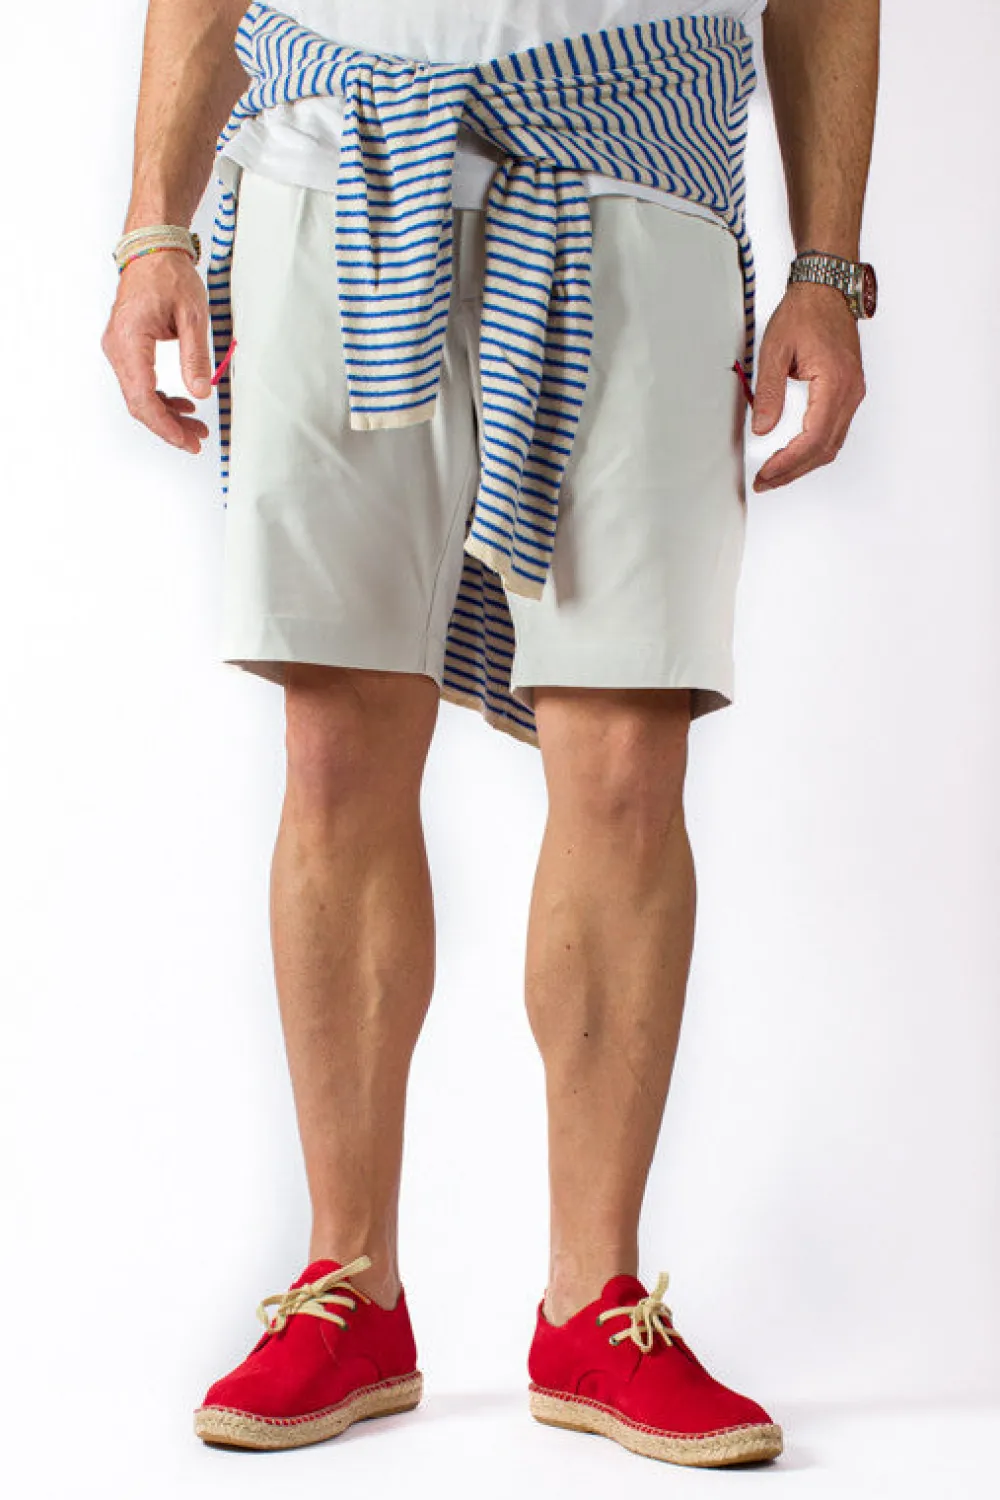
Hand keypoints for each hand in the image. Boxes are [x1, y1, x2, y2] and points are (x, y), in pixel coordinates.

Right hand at [101, 249, 212, 453]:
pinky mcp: (127, 348)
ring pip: (139, 395)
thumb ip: (195, 356)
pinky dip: (161, 397)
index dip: (164, 425)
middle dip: (168, 426)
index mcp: (129, 340)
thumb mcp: (192, 315)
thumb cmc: (168, 274)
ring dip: (166, 414)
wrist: (153, 250)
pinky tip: (183, 404)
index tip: (186, 441)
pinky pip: (140, 382)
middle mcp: (117, 347)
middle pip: (138, 403)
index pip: (142, 397)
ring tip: (196, 425)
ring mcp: (119, 349)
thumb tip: (201, 391)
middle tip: (197, 440)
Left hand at [750, 281, 865, 492]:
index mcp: (834, 382)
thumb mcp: (774, 350)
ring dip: (803, 464)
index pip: (813, 438)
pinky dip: (813, 449)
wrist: (826, 291)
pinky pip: (834, 431)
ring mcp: (852, 394)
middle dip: (793, 471)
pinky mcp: (848, 393)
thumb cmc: (803, 313)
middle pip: (824, 449)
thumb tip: (761, 429)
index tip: (766, 473)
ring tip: (774, 473)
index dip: (788, 462)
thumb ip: (768, 392)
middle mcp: (850, 392)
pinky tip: (792, 453)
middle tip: (765, 481)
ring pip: (831, 444)